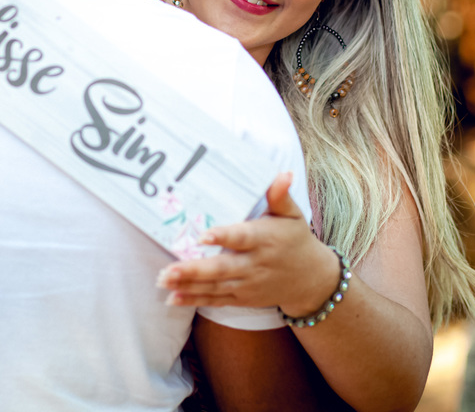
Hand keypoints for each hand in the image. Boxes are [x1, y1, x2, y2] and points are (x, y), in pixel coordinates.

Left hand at [157, 172, 340, 314]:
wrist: (311, 280)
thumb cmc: (296, 240)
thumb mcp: (293, 216)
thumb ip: (280, 196)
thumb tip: (283, 173)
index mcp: (265, 240)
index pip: (242, 238)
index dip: (223, 237)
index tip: (203, 236)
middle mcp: (254, 264)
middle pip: (222, 268)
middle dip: (194, 270)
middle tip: (169, 268)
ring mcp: (247, 285)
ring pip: (214, 286)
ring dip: (188, 285)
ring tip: (163, 280)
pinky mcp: (242, 298)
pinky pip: (215, 300)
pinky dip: (194, 300)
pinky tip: (172, 298)